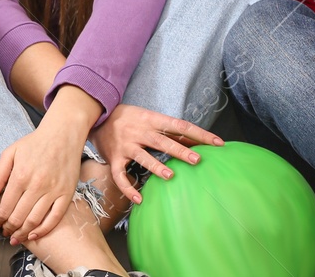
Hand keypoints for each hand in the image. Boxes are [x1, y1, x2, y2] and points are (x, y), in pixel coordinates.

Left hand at [0, 121, 85, 244]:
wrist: (62, 135)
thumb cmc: (34, 143)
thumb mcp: (10, 153)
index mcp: (20, 175)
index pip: (5, 206)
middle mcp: (37, 185)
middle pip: (19, 217)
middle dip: (8, 228)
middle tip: (4, 232)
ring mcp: (53, 191)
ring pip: (35, 221)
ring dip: (22, 233)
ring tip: (15, 237)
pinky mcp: (66, 194)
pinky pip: (55, 218)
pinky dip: (43, 230)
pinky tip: (34, 235)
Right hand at [88, 104, 221, 205]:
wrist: (97, 115)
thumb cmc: (130, 118)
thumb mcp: (149, 117)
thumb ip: (170, 131)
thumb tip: (197, 142)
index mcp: (150, 119)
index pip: (179, 125)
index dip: (199, 134)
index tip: (218, 143)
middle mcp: (138, 131)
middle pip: (161, 141)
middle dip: (179, 150)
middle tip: (197, 159)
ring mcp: (125, 145)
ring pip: (142, 156)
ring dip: (156, 166)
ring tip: (170, 176)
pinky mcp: (114, 158)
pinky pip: (120, 175)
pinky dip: (128, 188)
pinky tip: (139, 199)